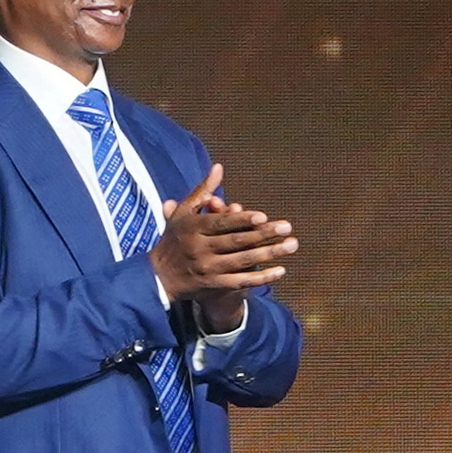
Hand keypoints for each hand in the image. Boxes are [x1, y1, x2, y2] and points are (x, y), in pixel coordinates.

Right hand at [150, 163, 293, 331]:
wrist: (159, 277)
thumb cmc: (174, 239)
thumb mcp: (183, 213)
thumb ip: (202, 191)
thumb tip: (219, 167)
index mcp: (192, 228)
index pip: (220, 224)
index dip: (241, 220)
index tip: (262, 216)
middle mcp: (200, 249)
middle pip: (236, 242)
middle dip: (264, 235)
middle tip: (287, 227)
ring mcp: (208, 269)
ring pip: (242, 261)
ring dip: (269, 254)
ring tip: (292, 245)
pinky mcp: (214, 285)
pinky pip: (242, 281)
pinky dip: (262, 277)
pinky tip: (281, 270)